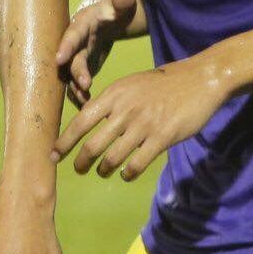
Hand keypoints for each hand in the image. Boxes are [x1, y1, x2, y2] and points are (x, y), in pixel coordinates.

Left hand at [52, 58, 227, 180]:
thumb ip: (110, 102)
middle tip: (79, 169)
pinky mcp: (162, 138)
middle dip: (81, 162)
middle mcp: (125, 110)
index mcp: (114, 95)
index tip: (53, 154)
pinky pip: (136, 164)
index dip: (64, 141)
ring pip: (113, 158)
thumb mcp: (130, 85)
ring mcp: (143, 125)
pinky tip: (126, 174)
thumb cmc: (161, 84)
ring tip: (102, 172)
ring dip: (104, 169)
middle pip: (93, 145)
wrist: (198, 79)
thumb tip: (87, 120)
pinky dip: (127, 173)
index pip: (81, 122)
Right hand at [55, 0, 144, 106]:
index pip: (72, 34)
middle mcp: (75, 41)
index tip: (58, 58)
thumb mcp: (123, 2)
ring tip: (86, 101)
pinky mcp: (82, 66)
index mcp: (82, 24)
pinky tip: (87, 105)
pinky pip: (77, 81)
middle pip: (71, 58)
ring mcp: (77, 55)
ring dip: (76, 88)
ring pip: (71, 74)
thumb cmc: (118, 8)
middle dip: (75, 73)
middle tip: (85, 86)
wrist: (113, 17)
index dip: (65, 46)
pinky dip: (81, 93)